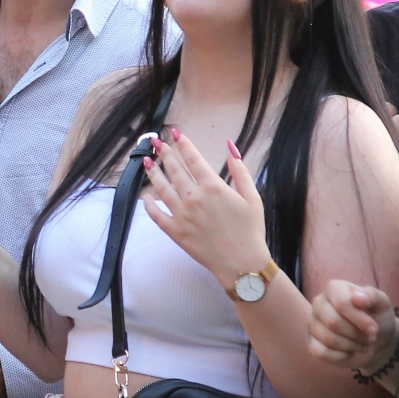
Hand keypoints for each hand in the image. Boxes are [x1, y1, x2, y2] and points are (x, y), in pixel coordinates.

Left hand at [142, 133, 267, 280]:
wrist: (242, 263)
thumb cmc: (250, 230)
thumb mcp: (252, 197)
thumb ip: (240, 170)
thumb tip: (231, 146)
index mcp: (213, 187)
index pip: (193, 158)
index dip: (183, 144)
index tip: (175, 133)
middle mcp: (193, 197)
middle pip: (174, 169)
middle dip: (164, 153)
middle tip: (155, 142)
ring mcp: (181, 214)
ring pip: (161, 188)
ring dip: (153, 173)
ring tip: (146, 162)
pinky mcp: (174, 231)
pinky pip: (156, 214)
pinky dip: (149, 204)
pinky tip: (146, 196)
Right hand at [307, 280, 398, 374]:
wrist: (376, 337)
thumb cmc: (376, 316)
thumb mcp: (382, 303)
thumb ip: (372, 296)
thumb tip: (357, 298)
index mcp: (334, 288)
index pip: (342, 304)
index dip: (360, 320)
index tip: (374, 329)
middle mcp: (319, 303)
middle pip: (333, 323)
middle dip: (357, 334)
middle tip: (370, 337)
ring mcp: (312, 322)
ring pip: (329, 339)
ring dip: (353, 345)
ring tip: (362, 343)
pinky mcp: (312, 342)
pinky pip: (322, 352)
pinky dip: (342, 356)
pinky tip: (349, 351)